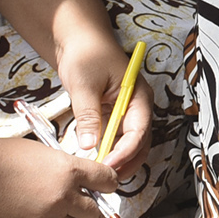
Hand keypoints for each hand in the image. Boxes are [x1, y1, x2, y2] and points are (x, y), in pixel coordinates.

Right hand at [0, 134, 116, 217]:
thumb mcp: (39, 151)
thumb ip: (63, 166)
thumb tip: (79, 179)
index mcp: (67, 170)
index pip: (107, 180)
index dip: (109, 182)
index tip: (106, 184)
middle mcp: (62, 197)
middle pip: (96, 212)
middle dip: (93, 208)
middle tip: (85, 203)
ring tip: (66, 217)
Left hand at [53, 34, 151, 176]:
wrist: (78, 39)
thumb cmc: (86, 54)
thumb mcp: (85, 85)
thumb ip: (88, 116)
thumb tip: (90, 146)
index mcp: (138, 96)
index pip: (139, 130)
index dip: (126, 151)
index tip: (108, 165)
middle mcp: (137, 106)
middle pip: (140, 142)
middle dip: (127, 162)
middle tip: (106, 178)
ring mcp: (125, 112)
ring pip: (129, 144)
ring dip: (118, 160)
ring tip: (101, 173)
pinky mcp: (112, 115)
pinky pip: (114, 138)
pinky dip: (108, 151)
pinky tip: (95, 161)